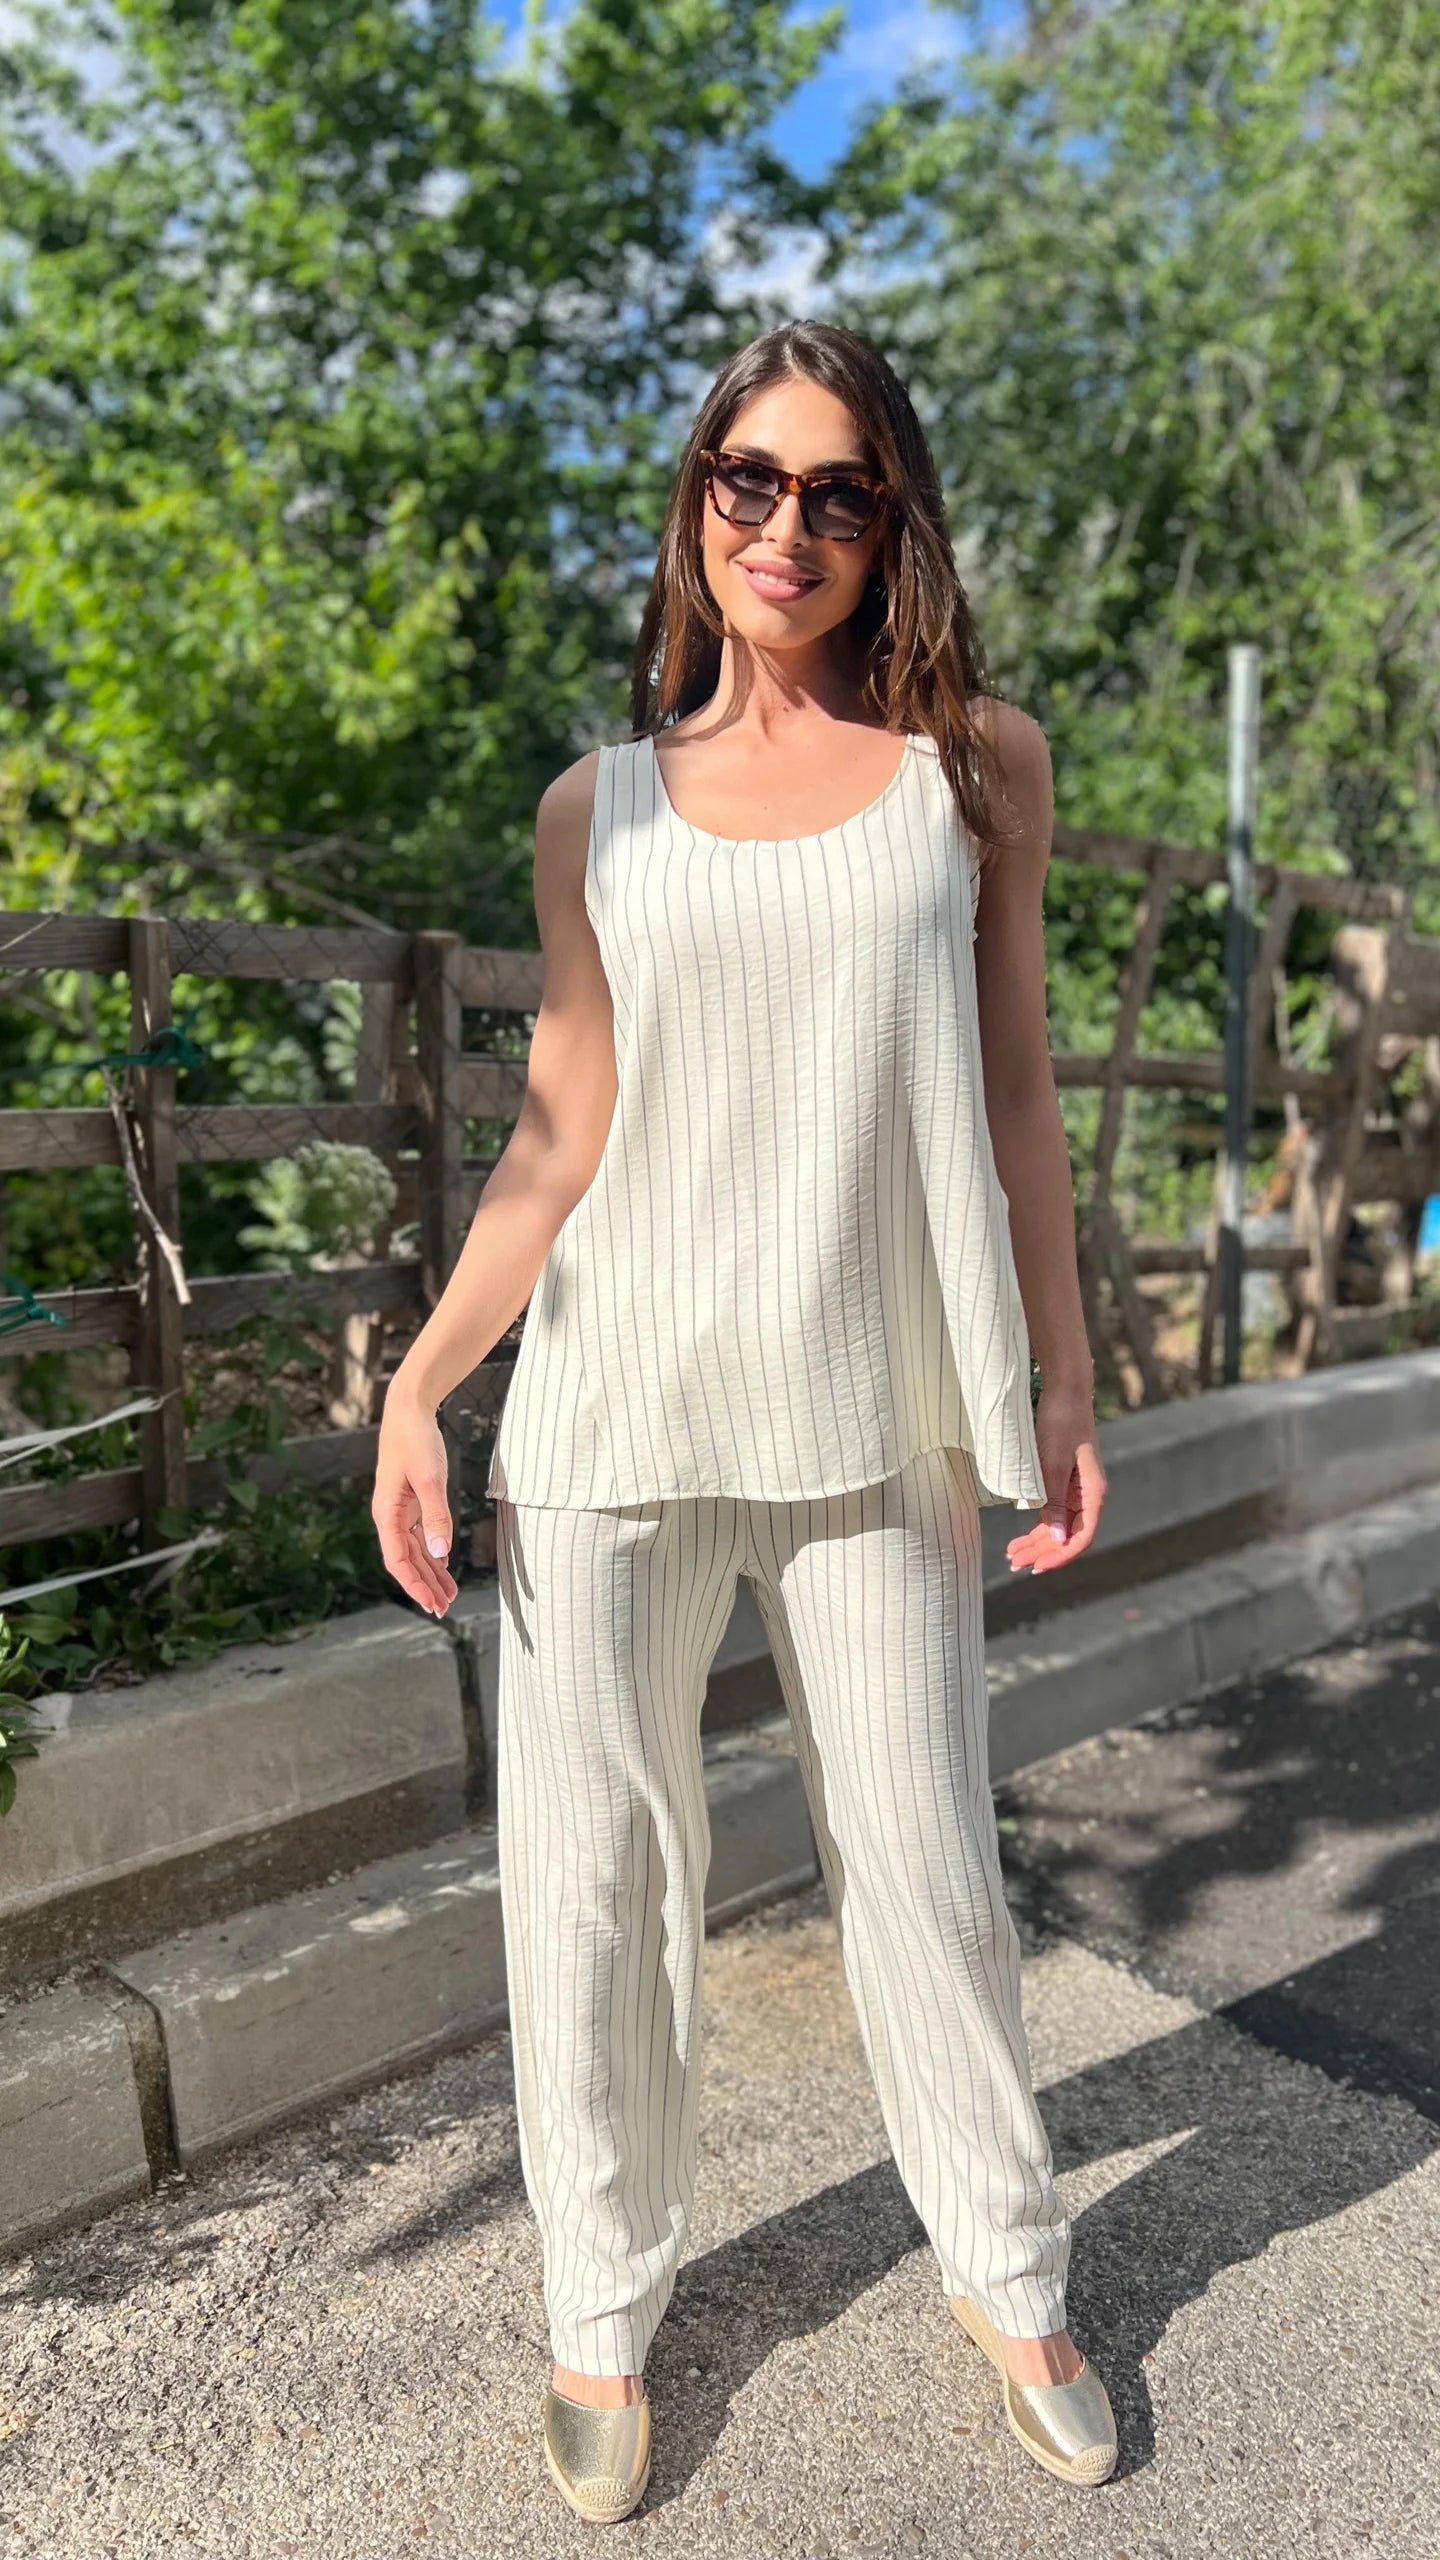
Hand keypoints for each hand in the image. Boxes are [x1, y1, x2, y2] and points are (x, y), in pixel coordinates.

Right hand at [371, 1388, 459, 1617]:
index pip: (397, 1560)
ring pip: (416, 1550)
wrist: (409, 1410)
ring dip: (431, 1572)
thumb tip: (440, 1551)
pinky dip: (434, 1552)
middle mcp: (391, 1516)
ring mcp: (402, 1509)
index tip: (431, 1604)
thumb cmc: (414, 1440)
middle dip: (425, 1585)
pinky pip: (423, 1535)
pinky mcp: (414, 1501)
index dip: (414, 1585)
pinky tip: (444, 1565)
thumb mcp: (429, 1478)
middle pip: (407, 1561)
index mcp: (387, 1513)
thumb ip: (436, 1515)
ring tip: (449, 1594)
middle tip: (444, 1609)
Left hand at [1005, 1386, 1105, 1575]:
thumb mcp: (1053, 1464)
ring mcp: (1075, 1490)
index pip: (1081, 1538)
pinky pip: (1052, 1512)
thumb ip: (1055, 1502)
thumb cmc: (1061, 1422)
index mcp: (1093, 1494)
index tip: (1036, 1566)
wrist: (1064, 1392)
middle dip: (1042, 1552)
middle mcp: (1087, 1496)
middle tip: (1015, 1563)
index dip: (1059, 1556)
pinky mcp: (1063, 1482)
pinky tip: (1022, 1536)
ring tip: (1013, 1555)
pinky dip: (1037, 1526)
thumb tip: (1059, 1540)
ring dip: (1037, 1542)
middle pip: (1067, 1536)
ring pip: (1058, 1527)